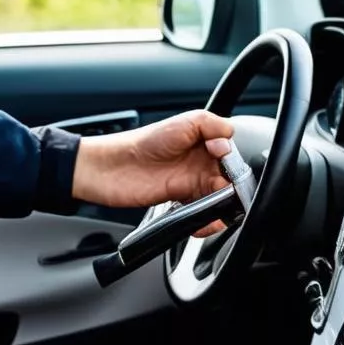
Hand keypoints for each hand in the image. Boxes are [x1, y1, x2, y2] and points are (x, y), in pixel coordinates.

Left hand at [71, 110, 233, 226]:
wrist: (110, 168)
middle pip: (229, 180)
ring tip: (218, 212)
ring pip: (219, 200)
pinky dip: (208, 222)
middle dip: (232, 190)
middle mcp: (199, 163)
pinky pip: (202, 215)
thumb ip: (212, 124)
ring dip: (223, 209)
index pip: (233, 155)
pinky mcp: (180, 202)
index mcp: (204, 142)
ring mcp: (190, 183)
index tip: (225, 165)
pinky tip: (206, 221)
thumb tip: (230, 139)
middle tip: (223, 193)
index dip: (233, 162)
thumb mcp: (183, 123)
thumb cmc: (141, 142)